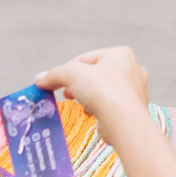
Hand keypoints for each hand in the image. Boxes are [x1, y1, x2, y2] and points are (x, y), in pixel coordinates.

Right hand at [35, 47, 150, 140]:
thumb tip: (40, 79)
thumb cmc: (102, 90)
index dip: (68, 70)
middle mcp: (132, 69)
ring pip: (103, 90)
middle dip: (78, 84)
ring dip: (88, 97)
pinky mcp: (133, 109)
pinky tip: (93, 114)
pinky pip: (110, 105)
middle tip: (66, 93)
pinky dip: (99, 108)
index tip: (55, 82)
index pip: (86, 58)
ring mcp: (135, 90)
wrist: (123, 122)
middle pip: (96, 74)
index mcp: (121, 54)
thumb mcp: (72, 74)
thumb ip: (54, 74)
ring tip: (81, 103)